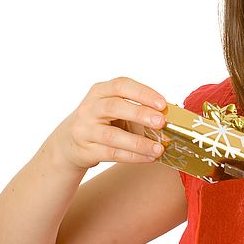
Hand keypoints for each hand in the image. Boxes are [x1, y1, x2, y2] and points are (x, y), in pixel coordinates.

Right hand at [51, 76, 167, 169]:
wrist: (69, 142)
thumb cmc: (103, 121)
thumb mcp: (116, 109)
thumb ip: (139, 109)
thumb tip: (173, 115)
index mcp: (100, 91)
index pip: (121, 85)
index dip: (143, 93)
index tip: (163, 103)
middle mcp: (90, 108)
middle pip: (114, 107)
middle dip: (140, 113)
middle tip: (161, 122)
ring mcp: (85, 130)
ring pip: (112, 136)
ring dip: (139, 143)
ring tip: (159, 148)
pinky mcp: (86, 150)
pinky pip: (112, 154)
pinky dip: (133, 156)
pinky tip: (149, 157)